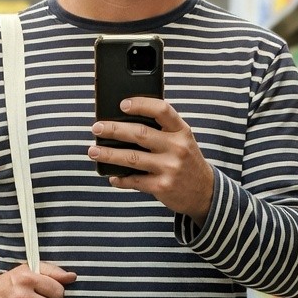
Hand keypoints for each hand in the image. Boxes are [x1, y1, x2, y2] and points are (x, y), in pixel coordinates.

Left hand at [88, 98, 215, 225]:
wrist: (205, 192)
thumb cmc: (187, 161)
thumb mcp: (183, 141)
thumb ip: (163, 130)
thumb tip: (126, 122)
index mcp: (181, 131)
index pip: (162, 110)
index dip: (141, 104)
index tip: (122, 104)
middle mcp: (177, 148)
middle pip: (140, 134)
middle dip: (114, 129)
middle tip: (97, 128)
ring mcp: (169, 168)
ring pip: (132, 158)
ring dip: (109, 154)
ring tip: (93, 151)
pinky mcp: (162, 187)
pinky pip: (134, 181)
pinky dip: (120, 179)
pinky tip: (112, 176)